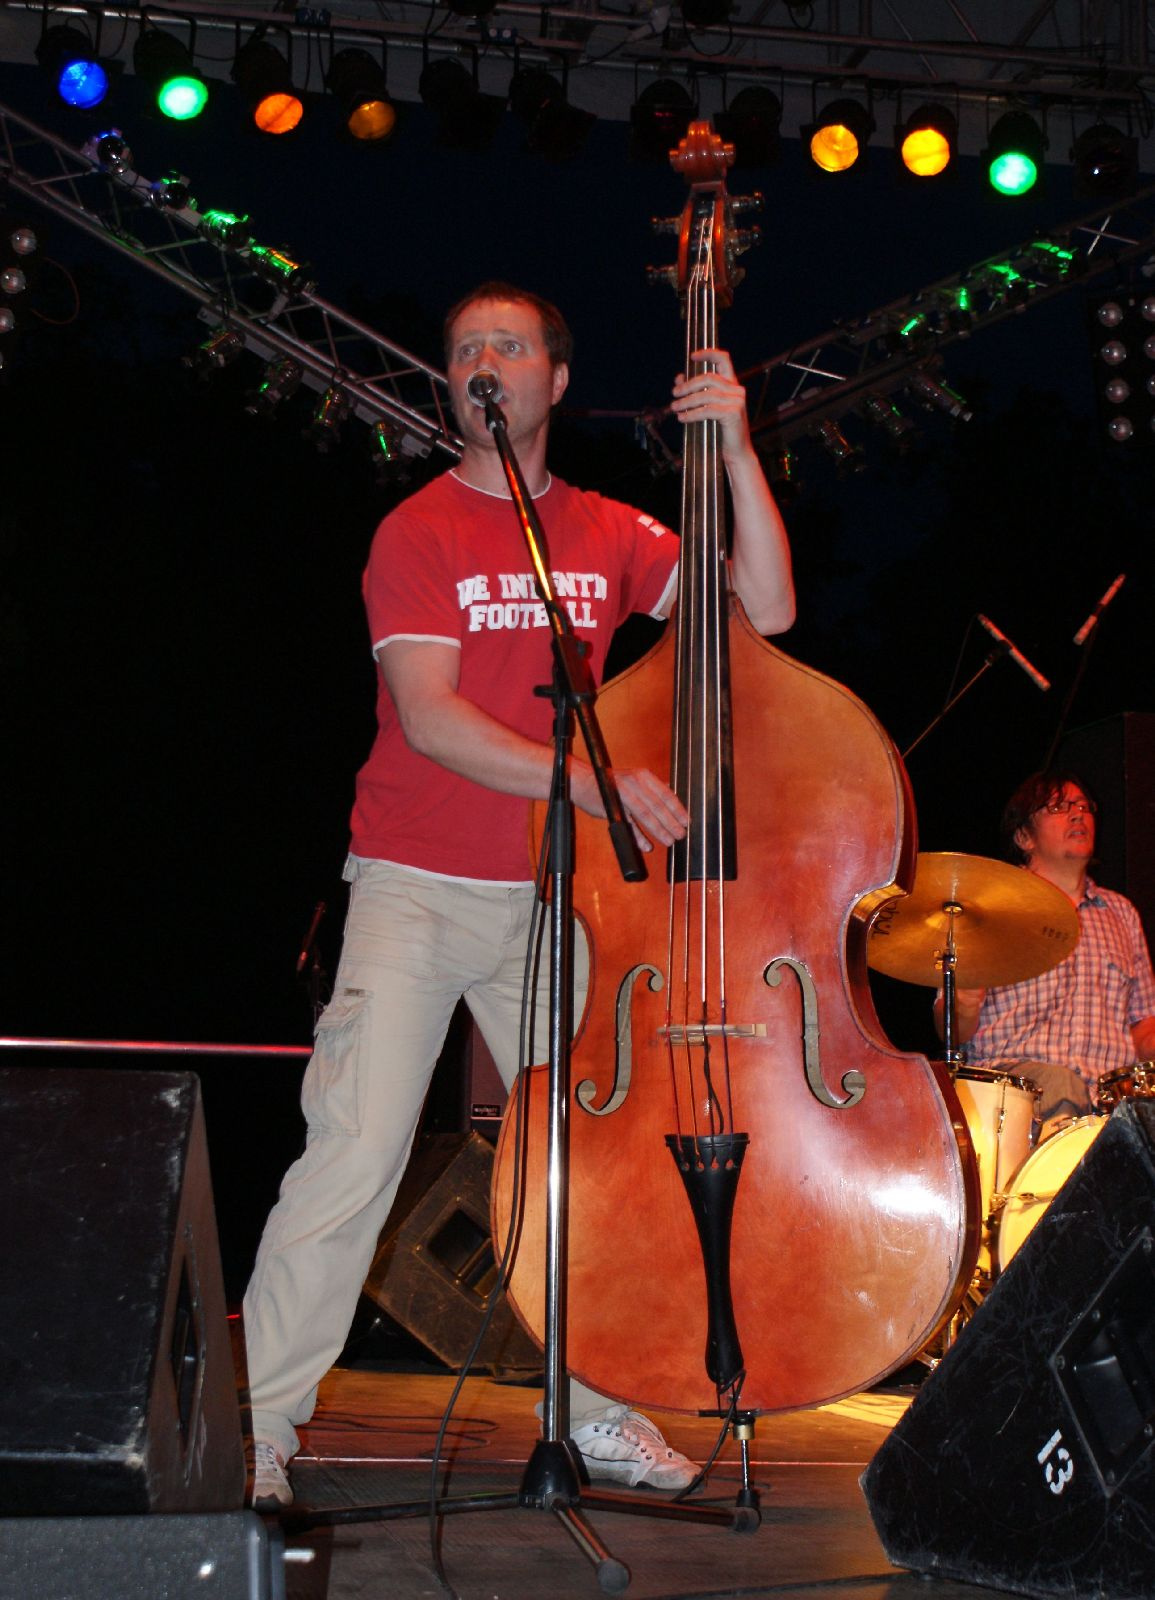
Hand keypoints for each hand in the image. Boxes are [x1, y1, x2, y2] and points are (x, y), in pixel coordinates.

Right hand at [573, 763, 687, 851]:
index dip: (678, 809)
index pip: (666, 794)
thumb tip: (670, 791)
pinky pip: (629, 824)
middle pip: (658, 806)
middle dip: (671, 822)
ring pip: (646, 815)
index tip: (687, 821)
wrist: (582, 782)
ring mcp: (624, 794)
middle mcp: (636, 782)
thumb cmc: (609, 784)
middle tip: (680, 835)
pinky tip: (647, 845)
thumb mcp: (633, 780)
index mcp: (643, 776)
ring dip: (659, 830)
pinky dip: (638, 837)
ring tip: (669, 840)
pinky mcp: (613, 807)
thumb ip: (650, 788)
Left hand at [670, 348, 752, 458]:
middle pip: (709, 378)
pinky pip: (708, 410)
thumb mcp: (707, 406)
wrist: (736, 452)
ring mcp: (737, 401)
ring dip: (687, 401)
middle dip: (688, 385)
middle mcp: (737, 389)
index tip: (692, 356)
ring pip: (706, 394)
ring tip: (675, 407)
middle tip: (674, 393)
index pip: (723, 360)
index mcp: (732, 384)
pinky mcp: (733, 413)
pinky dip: (692, 413)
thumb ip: (695, 391)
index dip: (708, 354)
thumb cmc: (721, 430)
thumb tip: (679, 378)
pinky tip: (682, 418)